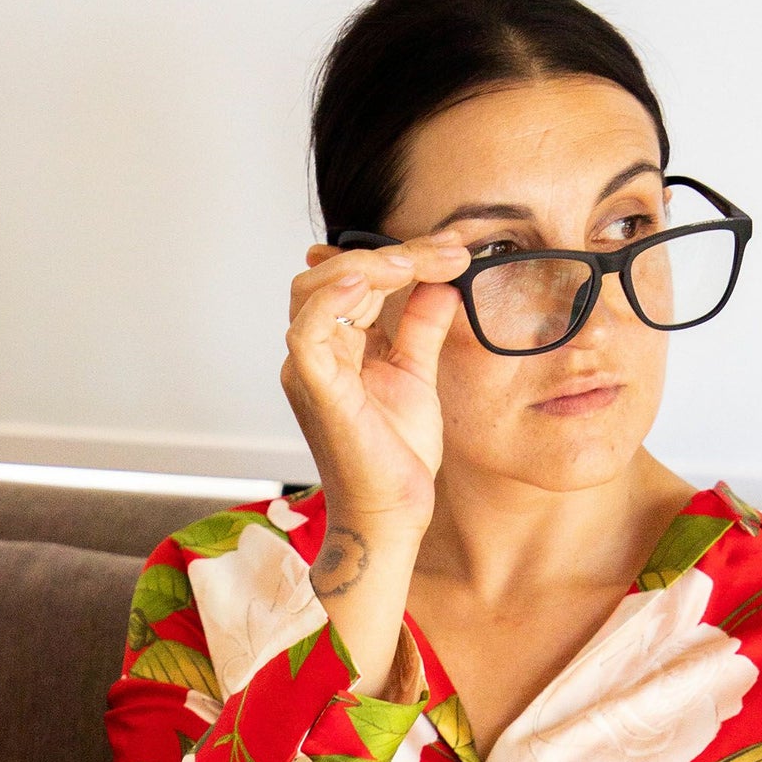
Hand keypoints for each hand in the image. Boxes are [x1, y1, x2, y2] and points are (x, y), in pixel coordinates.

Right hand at [280, 231, 470, 536]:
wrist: (392, 512)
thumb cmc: (396, 453)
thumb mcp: (417, 372)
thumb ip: (421, 325)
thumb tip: (442, 282)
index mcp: (337, 344)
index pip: (357, 279)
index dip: (403, 256)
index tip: (454, 249)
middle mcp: (316, 350)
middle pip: (333, 274)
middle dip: (393, 255)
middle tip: (448, 252)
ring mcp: (310, 368)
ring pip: (316, 291)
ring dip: (369, 267)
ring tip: (417, 262)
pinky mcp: (315, 389)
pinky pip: (307, 332)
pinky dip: (330, 301)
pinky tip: (364, 282)